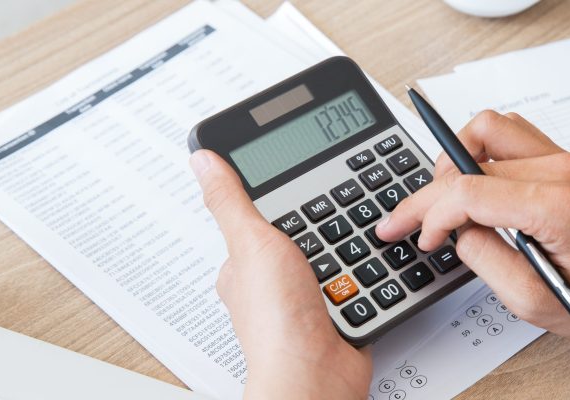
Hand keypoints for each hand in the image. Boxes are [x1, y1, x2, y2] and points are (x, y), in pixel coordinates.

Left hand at [190, 150, 371, 398]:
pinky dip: (365, 276)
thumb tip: (204, 161)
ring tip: (351, 248)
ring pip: (335, 255)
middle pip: (305, 233)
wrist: (317, 375)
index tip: (305, 187)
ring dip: (349, 251)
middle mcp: (273, 284)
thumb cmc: (277, 324)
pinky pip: (358, 280)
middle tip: (334, 221)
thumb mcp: (252, 243)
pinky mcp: (338, 312)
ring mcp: (306, 299)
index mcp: (244, 265)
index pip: (262, 217)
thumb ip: (231, 201)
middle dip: (325, 226)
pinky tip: (365, 272)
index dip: (285, 200)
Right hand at [377, 110, 569, 355]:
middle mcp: (562, 170)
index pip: (469, 191)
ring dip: (455, 160)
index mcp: (558, 207)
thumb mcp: (535, 303)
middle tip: (405, 219)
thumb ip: (486, 262)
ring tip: (443, 200)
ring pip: (487, 128)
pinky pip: (507, 134)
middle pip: (470, 158)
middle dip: (429, 192)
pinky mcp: (562, 157)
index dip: (431, 215)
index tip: (420, 237)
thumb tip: (456, 230)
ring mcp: (564, 158)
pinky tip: (471, 186)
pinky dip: (479, 154)